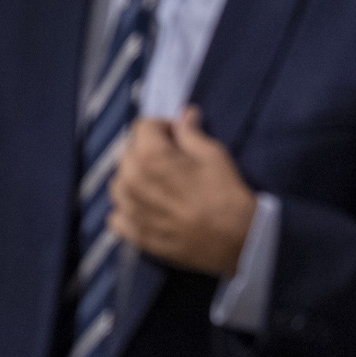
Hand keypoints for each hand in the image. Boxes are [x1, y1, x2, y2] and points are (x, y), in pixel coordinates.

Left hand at [109, 107, 256, 276]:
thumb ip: (191, 133)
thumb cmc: (228, 195)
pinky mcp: (133, 234)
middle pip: (128, 153)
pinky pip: (117, 215)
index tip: (177, 138)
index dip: (162, 128)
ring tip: (160, 187)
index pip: (143, 127)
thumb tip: (184, 114)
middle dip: (147, 151)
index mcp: (149, 156)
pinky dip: (129, 210)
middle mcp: (131, 180)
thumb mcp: (214, 155)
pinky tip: (149, 211)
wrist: (238, 243)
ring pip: (120, 182)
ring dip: (134, 179)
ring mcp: (129, 209)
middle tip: (172, 164)